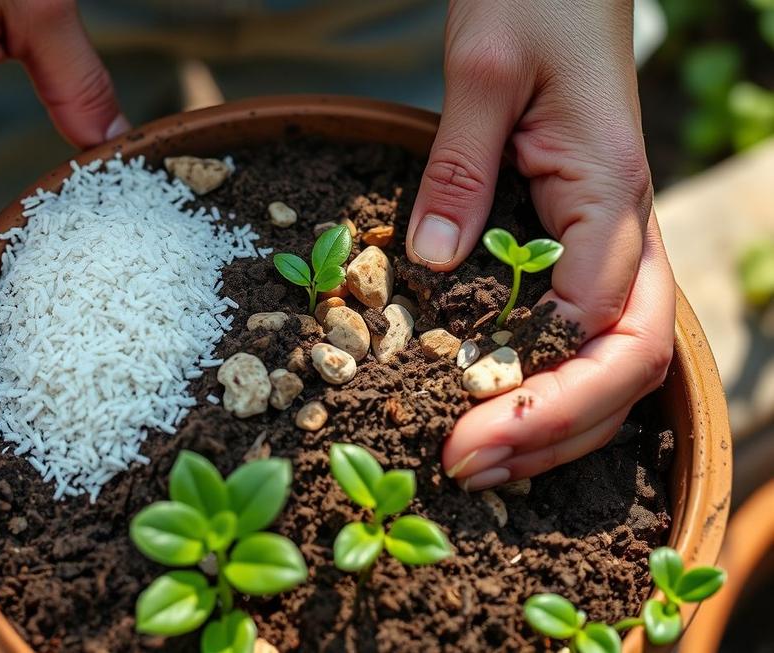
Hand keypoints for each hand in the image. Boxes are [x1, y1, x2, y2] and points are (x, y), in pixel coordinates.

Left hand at [405, 0, 674, 489]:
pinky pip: (588, 330)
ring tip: (481, 466)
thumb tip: (432, 260)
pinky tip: (503, 412)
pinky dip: (555, 384)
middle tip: (465, 469)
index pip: (601, 326)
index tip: (462, 434)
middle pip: (626, 363)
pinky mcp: (586, 237)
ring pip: (616, 358)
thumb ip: (460, 168)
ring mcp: (614, 236)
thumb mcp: (484, 70)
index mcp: (611, 189)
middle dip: (552, 431)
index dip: (542, 396)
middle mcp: (628, 226)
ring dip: (558, 423)